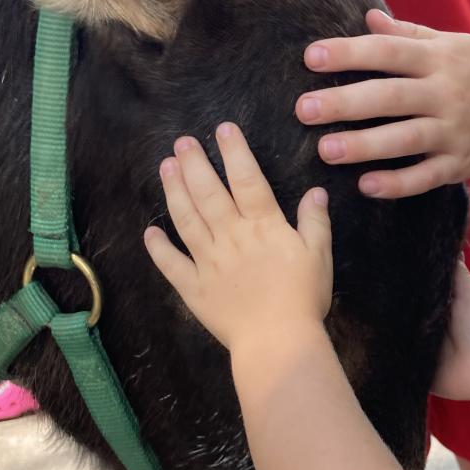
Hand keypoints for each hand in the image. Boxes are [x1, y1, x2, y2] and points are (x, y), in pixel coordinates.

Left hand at [144, 126, 331, 354]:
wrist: (278, 341)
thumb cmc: (303, 299)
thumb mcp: (319, 256)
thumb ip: (314, 222)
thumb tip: (316, 191)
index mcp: (264, 226)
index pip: (247, 180)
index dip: (234, 152)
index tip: (223, 129)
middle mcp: (232, 237)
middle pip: (209, 193)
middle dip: (194, 164)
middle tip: (181, 142)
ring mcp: (209, 262)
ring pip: (187, 220)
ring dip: (174, 192)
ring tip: (165, 168)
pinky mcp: (195, 288)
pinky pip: (172, 265)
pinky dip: (159, 249)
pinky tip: (150, 233)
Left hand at [296, 10, 469, 197]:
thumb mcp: (453, 43)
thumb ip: (409, 34)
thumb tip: (366, 19)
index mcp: (440, 59)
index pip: (388, 52)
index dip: (349, 54)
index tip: (311, 57)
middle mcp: (446, 94)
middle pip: (389, 97)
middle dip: (344, 103)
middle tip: (304, 110)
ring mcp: (454, 132)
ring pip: (404, 139)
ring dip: (363, 146)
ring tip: (325, 150)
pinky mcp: (462, 164)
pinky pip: (426, 176)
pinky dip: (397, 183)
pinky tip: (366, 186)